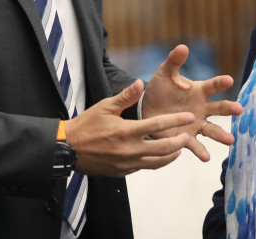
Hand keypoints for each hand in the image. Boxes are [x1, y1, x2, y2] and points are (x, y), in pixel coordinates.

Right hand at [63, 80, 194, 176]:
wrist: (67, 149)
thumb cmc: (86, 125)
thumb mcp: (105, 106)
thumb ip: (125, 96)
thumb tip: (140, 83)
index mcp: (126, 131)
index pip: (158, 124)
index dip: (176, 120)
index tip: (188, 117)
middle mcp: (129, 150)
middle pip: (164, 148)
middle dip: (179, 142)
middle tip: (187, 135)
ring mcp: (126, 163)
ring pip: (157, 163)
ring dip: (170, 156)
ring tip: (178, 149)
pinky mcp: (122, 172)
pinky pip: (144, 167)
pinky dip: (154, 161)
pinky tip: (158, 155)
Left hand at [141, 44, 242, 161]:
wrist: (147, 108)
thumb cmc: (160, 89)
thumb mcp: (165, 74)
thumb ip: (174, 61)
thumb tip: (182, 47)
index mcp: (198, 91)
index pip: (212, 86)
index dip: (220, 82)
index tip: (229, 80)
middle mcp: (202, 108)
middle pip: (218, 108)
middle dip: (229, 109)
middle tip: (239, 109)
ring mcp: (196, 124)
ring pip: (212, 129)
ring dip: (221, 135)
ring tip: (230, 140)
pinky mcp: (187, 137)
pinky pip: (196, 145)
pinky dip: (201, 151)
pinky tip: (206, 157)